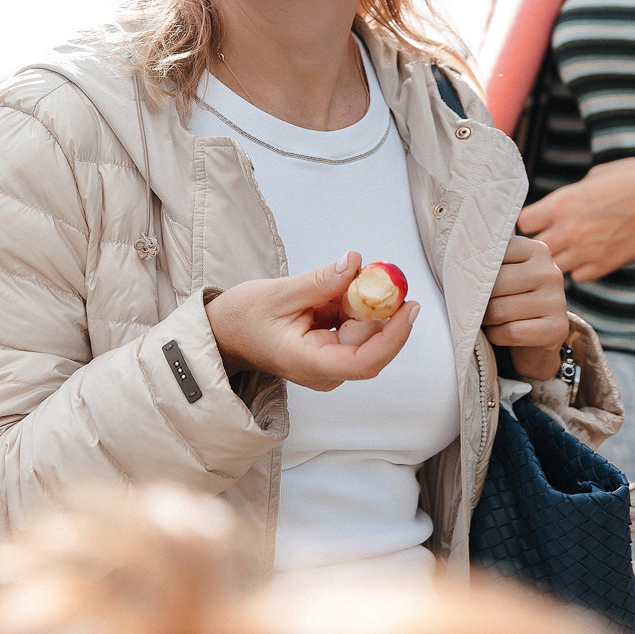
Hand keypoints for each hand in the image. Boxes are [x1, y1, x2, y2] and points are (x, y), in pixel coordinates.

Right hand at [204, 252, 417, 391]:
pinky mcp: (332, 350)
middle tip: (375, 269)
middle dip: (377, 304)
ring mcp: (330, 363)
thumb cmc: (243, 319)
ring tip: (336, 280)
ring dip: (360, 301)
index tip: (409, 307)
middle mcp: (325, 370)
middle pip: (369, 340)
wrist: (225, 333)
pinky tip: (334, 290)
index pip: (365, 361)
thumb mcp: (278, 293)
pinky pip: (353, 325)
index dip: (394, 336)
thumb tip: (356, 263)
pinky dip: (351, 303)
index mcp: (309, 363)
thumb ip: (321, 281)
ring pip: (364, 330)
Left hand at [484, 235, 568, 380]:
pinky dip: (497, 336)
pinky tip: (501, 332)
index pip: (493, 253)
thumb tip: (457, 259)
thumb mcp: (501, 273)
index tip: (471, 279)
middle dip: (478, 300)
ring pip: (499, 310)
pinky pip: (511, 332)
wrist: (534, 338)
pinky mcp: (557, 328)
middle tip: (478, 306)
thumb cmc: (508, 298)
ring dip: (486, 320)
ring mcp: (557, 301)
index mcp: (535, 250)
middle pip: (494, 284)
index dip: (474, 271)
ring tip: (491, 319)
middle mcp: (550, 272)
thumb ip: (486, 261)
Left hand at [515, 157, 634, 283]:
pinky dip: (580, 269)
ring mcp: (587, 251)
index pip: (523, 222)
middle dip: (541, 240)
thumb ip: (572, 194)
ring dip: (559, 256)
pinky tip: (589, 255)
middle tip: (554, 233)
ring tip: (572, 245)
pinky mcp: (606, 265)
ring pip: (554, 265)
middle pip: (534, 247)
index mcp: (562, 202)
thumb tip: (562, 206)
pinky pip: (578, 276)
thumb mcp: (596, 176)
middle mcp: (569, 230)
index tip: (539, 218)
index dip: (530, 220)